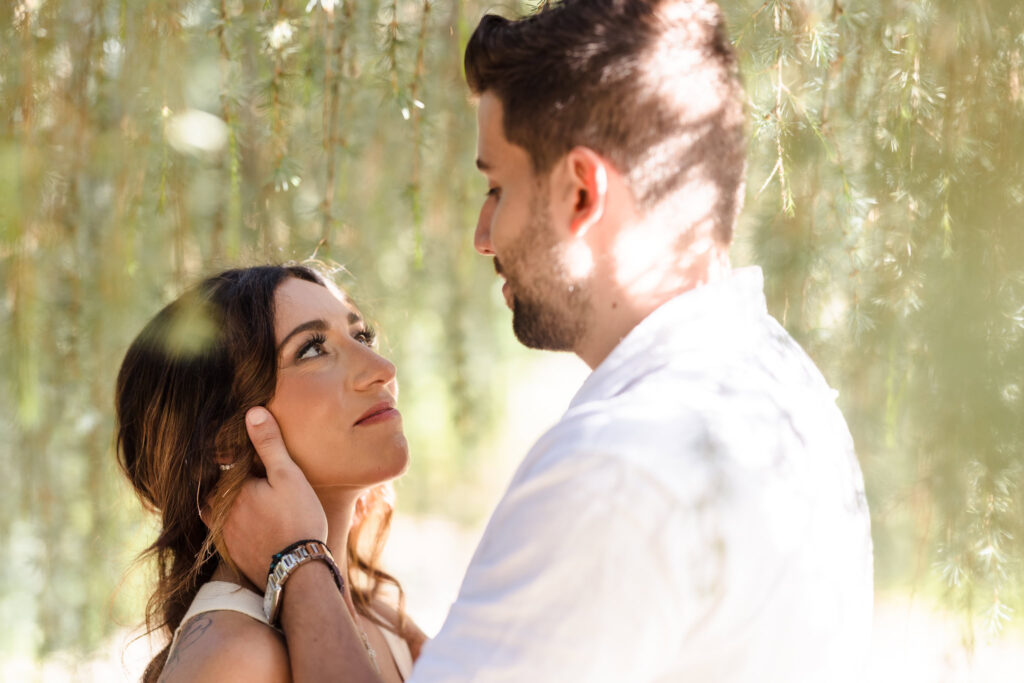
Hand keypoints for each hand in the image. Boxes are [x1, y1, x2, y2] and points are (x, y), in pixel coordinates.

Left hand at [222, 406, 327, 586]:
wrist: (299, 572)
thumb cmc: (298, 518)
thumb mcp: (288, 475)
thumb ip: (268, 444)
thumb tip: (252, 411)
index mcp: (230, 489)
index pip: (224, 465)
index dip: (237, 458)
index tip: (250, 456)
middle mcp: (219, 512)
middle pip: (218, 489)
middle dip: (231, 482)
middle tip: (255, 478)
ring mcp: (223, 536)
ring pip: (219, 511)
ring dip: (231, 504)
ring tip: (255, 501)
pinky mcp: (231, 555)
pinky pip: (226, 533)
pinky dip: (236, 525)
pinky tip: (255, 526)